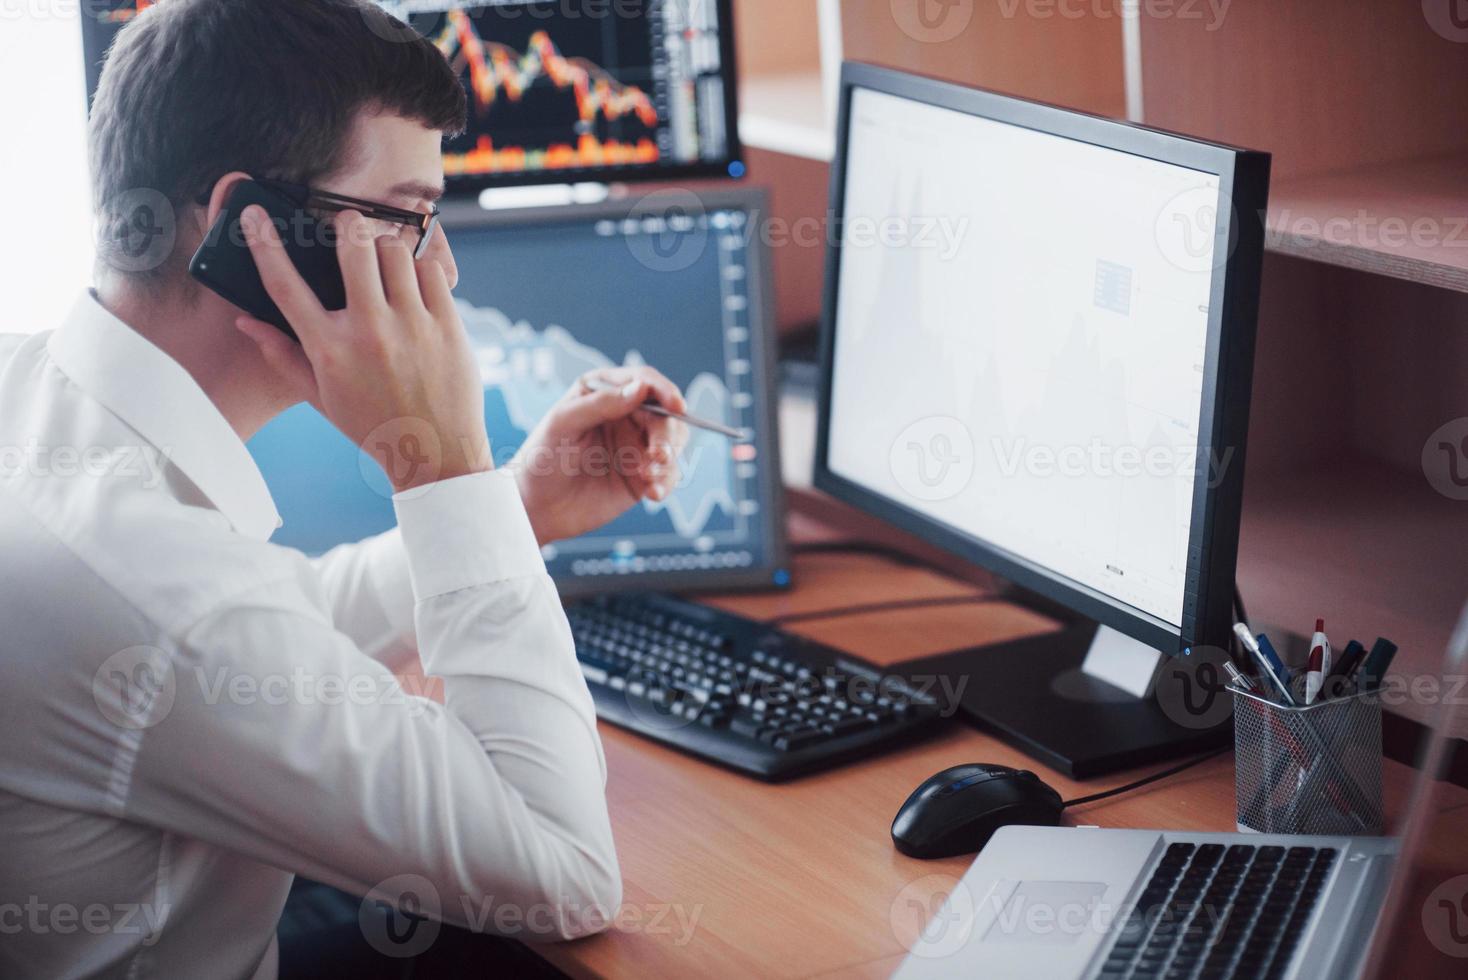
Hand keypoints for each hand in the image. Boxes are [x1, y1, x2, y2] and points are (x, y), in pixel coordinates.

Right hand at [234, 207, 489, 493]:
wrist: (436, 454)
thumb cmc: (373, 425)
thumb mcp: (321, 398)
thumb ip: (282, 356)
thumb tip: (246, 321)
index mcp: (329, 351)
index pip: (285, 285)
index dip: (264, 243)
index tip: (254, 215)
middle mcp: (368, 333)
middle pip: (353, 246)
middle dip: (349, 225)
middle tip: (350, 226)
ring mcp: (411, 326)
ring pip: (395, 251)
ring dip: (387, 247)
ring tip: (386, 263)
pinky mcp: (448, 326)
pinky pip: (431, 270)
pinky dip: (421, 268)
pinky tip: (416, 284)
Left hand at [512, 367, 689, 545]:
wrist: (534, 507)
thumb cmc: (541, 457)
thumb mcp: (563, 423)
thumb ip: (601, 404)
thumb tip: (641, 388)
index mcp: (605, 392)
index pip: (644, 381)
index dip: (664, 390)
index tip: (675, 405)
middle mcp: (625, 415)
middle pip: (664, 415)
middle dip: (666, 434)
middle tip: (658, 454)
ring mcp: (635, 446)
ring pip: (672, 443)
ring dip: (669, 459)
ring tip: (649, 477)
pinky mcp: (642, 476)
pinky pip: (667, 474)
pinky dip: (666, 482)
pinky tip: (653, 493)